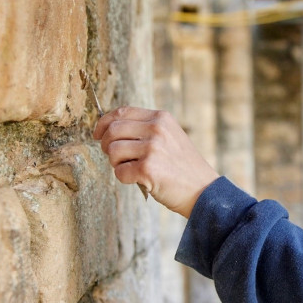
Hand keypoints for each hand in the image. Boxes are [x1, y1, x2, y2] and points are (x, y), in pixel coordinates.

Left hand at [93, 107, 219, 217]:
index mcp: (161, 117)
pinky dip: (124, 178)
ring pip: (113, 151)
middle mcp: (157, 129)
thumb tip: (109, 130)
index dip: (104, 122)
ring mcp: (153, 148)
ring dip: (116, 164)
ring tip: (132, 169)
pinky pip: (120, 172)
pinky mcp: (148, 169)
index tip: (98, 134)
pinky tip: (139, 180)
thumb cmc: (183, 167)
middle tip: (115, 158)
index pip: (122, 112)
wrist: (204, 191)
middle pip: (113, 130)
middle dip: (107, 146)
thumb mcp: (170, 136)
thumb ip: (146, 129)